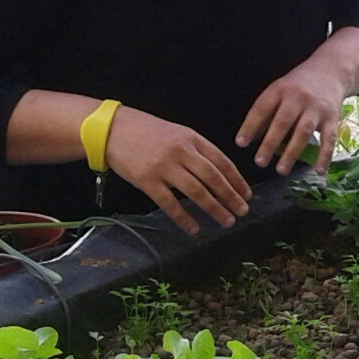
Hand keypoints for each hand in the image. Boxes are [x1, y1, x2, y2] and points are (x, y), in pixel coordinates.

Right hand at [105, 105, 251, 233]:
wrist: (112, 129)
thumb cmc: (146, 131)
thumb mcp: (177, 133)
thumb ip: (196, 150)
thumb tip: (219, 173)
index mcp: (192, 138)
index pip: (222, 161)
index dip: (237, 180)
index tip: (247, 194)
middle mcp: (181, 152)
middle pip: (213, 178)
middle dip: (231, 197)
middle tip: (243, 211)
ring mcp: (164, 166)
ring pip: (197, 192)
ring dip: (214, 208)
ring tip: (227, 221)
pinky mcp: (147, 181)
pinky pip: (170, 204)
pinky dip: (184, 218)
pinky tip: (194, 229)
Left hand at [237, 58, 353, 176]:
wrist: (331, 71)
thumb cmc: (299, 85)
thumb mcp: (280, 90)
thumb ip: (266, 113)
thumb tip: (250, 138)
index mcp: (280, 89)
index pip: (262, 108)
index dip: (250, 125)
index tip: (241, 143)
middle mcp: (298, 98)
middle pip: (282, 122)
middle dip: (270, 143)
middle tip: (260, 162)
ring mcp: (316, 108)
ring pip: (303, 132)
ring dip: (292, 153)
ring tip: (281, 170)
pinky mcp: (332, 118)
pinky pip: (329, 139)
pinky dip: (324, 156)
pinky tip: (319, 171)